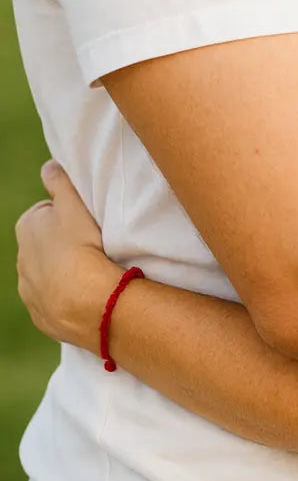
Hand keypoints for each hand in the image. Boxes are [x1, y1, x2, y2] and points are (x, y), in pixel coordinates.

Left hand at [16, 161, 120, 352]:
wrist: (87, 302)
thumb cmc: (81, 247)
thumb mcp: (73, 205)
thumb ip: (60, 182)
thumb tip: (48, 166)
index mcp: (26, 227)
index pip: (48, 212)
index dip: (70, 214)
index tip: (88, 221)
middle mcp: (20, 259)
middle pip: (48, 243)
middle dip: (66, 243)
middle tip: (94, 244)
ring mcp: (29, 290)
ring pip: (50, 272)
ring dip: (67, 271)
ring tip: (93, 270)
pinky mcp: (41, 314)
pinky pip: (56, 300)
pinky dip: (69, 295)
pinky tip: (88, 292)